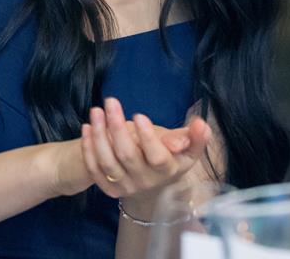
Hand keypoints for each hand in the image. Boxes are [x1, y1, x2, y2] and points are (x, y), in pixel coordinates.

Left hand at [80, 98, 211, 215]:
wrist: (151, 183)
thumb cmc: (167, 155)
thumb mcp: (183, 147)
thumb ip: (193, 137)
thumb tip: (202, 124)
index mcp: (167, 170)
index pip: (157, 157)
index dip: (148, 137)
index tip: (138, 115)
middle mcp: (146, 181)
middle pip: (128, 155)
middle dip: (117, 126)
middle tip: (110, 101)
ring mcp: (126, 186)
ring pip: (108, 162)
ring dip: (99, 135)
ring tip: (96, 111)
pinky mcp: (109, 188)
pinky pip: (95, 169)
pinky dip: (88, 148)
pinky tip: (87, 127)